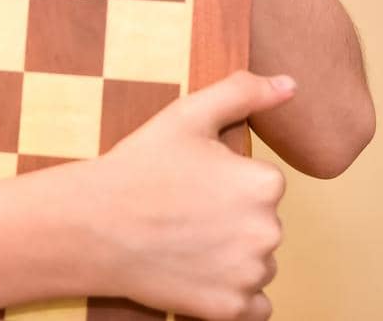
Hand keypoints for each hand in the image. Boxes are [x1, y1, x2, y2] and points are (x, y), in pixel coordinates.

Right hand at [84, 70, 297, 319]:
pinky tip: (202, 275)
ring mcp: (248, 275)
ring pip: (259, 263)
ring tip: (189, 243)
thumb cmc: (140, 167)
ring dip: (236, 257)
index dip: (229, 182)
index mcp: (265, 184)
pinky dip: (234, 294)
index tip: (196, 183)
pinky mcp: (229, 310)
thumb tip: (290, 85)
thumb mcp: (189, 114)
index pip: (264, 184)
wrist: (92, 226)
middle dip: (234, 220)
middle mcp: (268, 232)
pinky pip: (255, 306)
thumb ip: (245, 92)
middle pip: (263, 224)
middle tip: (187, 213)